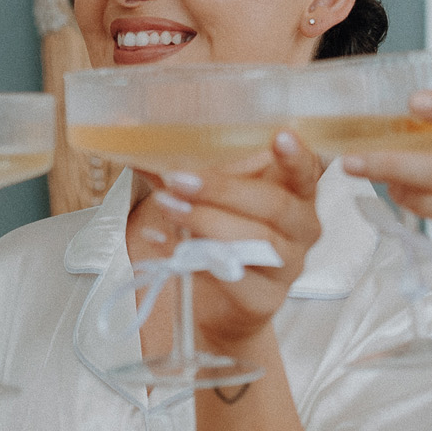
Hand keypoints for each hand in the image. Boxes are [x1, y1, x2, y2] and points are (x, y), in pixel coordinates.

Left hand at [156, 130, 323, 347]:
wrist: (219, 305)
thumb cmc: (218, 237)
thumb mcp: (203, 196)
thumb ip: (175, 163)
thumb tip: (125, 125)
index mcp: (295, 193)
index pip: (306, 171)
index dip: (296, 155)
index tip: (281, 135)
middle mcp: (302, 228)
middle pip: (274, 204)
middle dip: (223, 189)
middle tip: (178, 179)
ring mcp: (288, 266)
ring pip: (255, 241)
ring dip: (206, 222)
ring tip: (168, 207)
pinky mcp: (266, 298)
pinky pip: (233, 275)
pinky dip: (198, 258)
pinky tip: (169, 243)